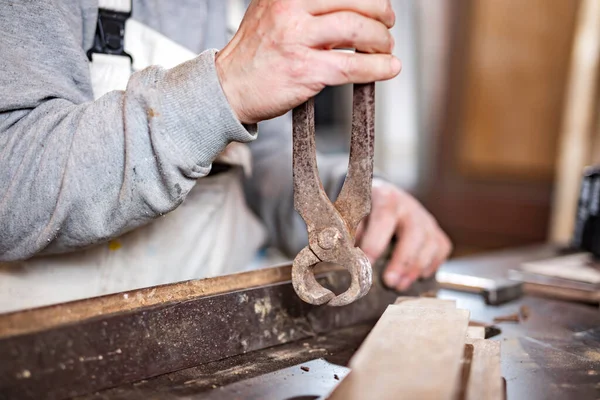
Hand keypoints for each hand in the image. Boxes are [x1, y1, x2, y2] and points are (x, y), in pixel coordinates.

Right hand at [215, 0, 400, 123]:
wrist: (227, 88)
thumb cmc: (252, 55)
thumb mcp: (271, 12)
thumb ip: (304, 5)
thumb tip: (347, 6)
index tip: (377, 5)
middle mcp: (290, 10)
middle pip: (355, 1)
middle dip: (381, 13)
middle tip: (387, 24)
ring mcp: (297, 40)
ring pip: (357, 30)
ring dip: (381, 40)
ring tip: (385, 48)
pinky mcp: (304, 70)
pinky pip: (352, 66)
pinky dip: (377, 67)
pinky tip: (388, 68)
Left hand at [356, 179, 451, 290]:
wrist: (382, 197)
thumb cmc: (364, 210)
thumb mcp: (352, 215)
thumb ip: (350, 233)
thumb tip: (347, 257)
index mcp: (384, 196)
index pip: (383, 218)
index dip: (375, 242)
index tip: (367, 264)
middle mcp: (409, 205)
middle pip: (414, 233)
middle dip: (402, 261)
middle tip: (390, 282)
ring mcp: (425, 217)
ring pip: (431, 243)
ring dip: (416, 268)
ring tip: (400, 285)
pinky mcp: (435, 229)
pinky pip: (442, 248)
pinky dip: (432, 264)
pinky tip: (418, 276)